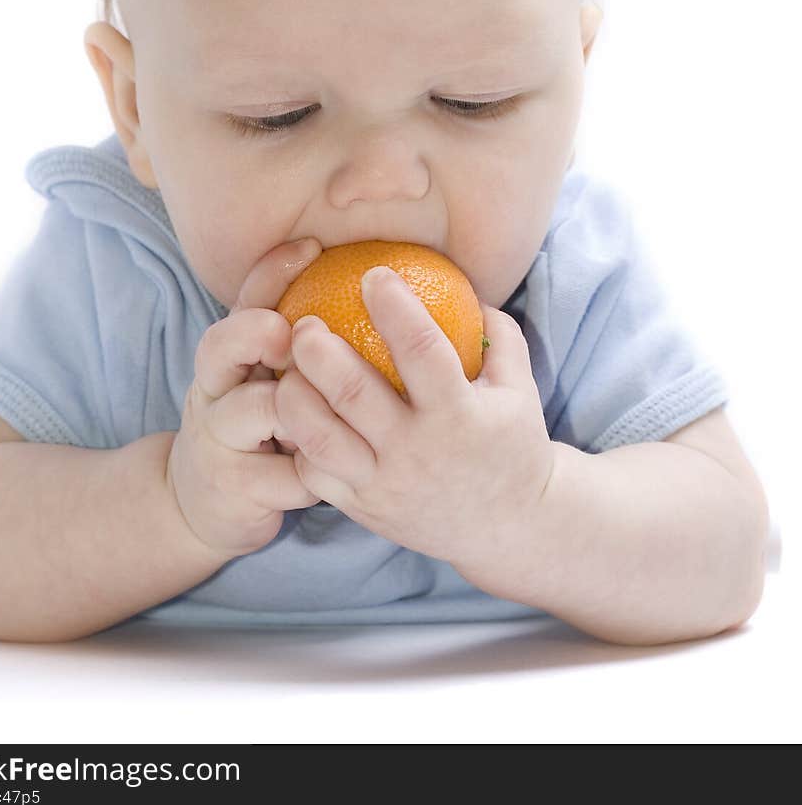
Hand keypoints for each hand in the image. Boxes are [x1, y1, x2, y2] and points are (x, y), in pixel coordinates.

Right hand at [166, 239, 323, 557]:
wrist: (203, 503)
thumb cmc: (260, 425)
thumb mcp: (269, 376)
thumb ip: (305, 333)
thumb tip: (377, 282)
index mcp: (227, 354)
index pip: (242, 299)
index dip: (273, 270)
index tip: (313, 246)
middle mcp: (212, 388)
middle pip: (220, 345)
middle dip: (256, 331)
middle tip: (291, 331)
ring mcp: (217, 438)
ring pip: (259, 409)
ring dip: (303, 409)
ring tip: (338, 414)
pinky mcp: (234, 487)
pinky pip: (288, 474)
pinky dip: (316, 473)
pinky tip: (343, 474)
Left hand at [275, 265, 554, 567]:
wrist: (509, 529)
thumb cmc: (511, 444)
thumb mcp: (518, 388)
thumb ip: (498, 334)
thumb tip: (464, 283)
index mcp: (458, 414)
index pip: (421, 349)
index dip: (395, 307)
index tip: (373, 275)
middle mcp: (416, 450)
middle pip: (352, 392)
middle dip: (318, 349)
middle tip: (304, 321)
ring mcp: (383, 484)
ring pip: (319, 436)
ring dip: (294, 394)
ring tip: (287, 366)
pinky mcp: (361, 508)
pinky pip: (313, 471)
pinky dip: (296, 438)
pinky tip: (293, 411)